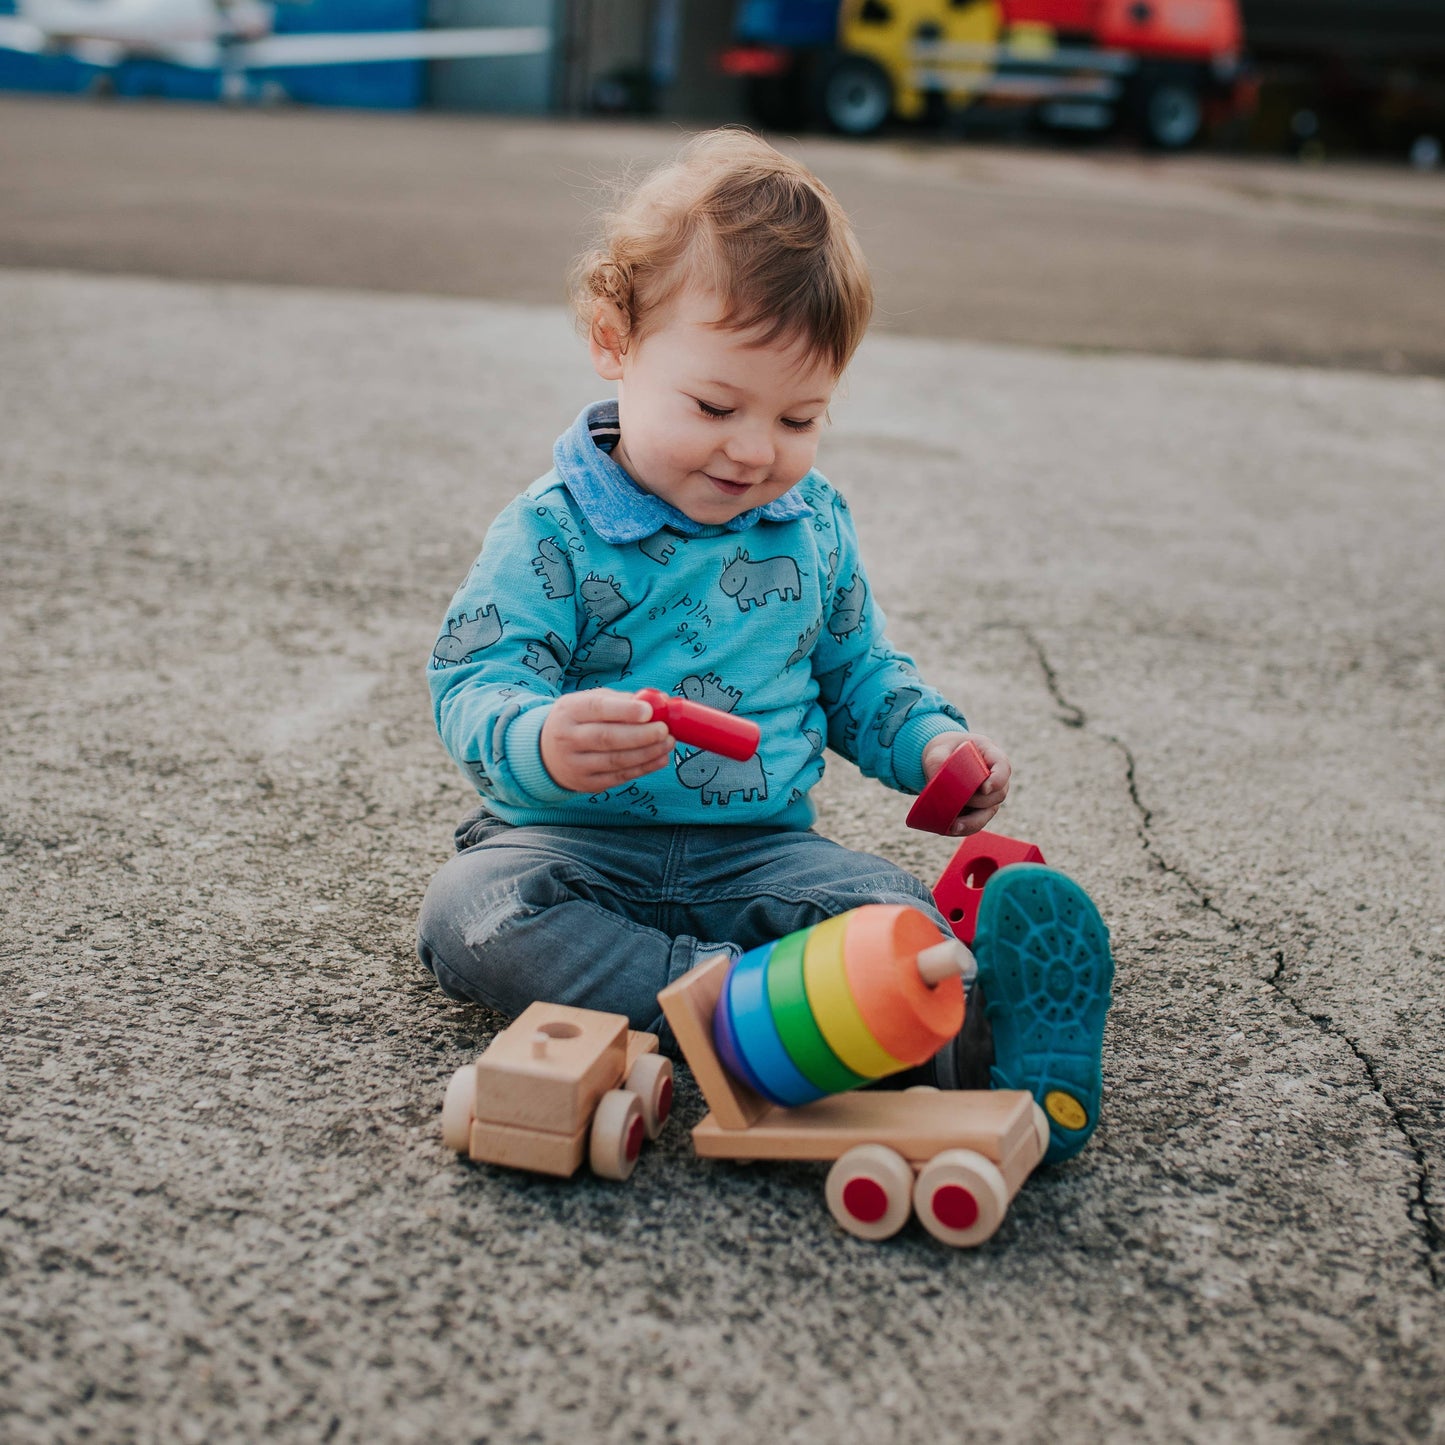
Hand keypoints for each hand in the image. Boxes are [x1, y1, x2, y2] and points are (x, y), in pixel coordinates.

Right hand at [539, 688, 673, 793]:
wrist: (546, 753)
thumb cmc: (578, 721)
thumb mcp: (588, 702)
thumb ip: (620, 700)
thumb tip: (656, 702)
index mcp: (569, 711)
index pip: (596, 708)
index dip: (625, 710)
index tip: (649, 711)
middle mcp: (568, 738)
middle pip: (607, 738)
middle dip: (641, 735)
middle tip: (664, 730)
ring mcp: (576, 764)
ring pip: (616, 760)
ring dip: (647, 753)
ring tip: (668, 743)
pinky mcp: (587, 783)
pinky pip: (619, 777)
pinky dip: (643, 768)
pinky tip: (660, 758)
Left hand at [921, 731, 1010, 836]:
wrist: (939, 761)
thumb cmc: (942, 751)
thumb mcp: (936, 750)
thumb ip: (937, 761)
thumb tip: (936, 781)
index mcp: (990, 755)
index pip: (1003, 768)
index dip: (997, 780)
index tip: (984, 788)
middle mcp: (994, 778)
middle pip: (997, 794)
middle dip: (978, 801)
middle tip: (956, 801)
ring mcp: (988, 796)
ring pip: (988, 812)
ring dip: (972, 821)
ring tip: (953, 826)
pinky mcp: (978, 810)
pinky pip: (976, 823)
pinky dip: (964, 828)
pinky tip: (950, 829)